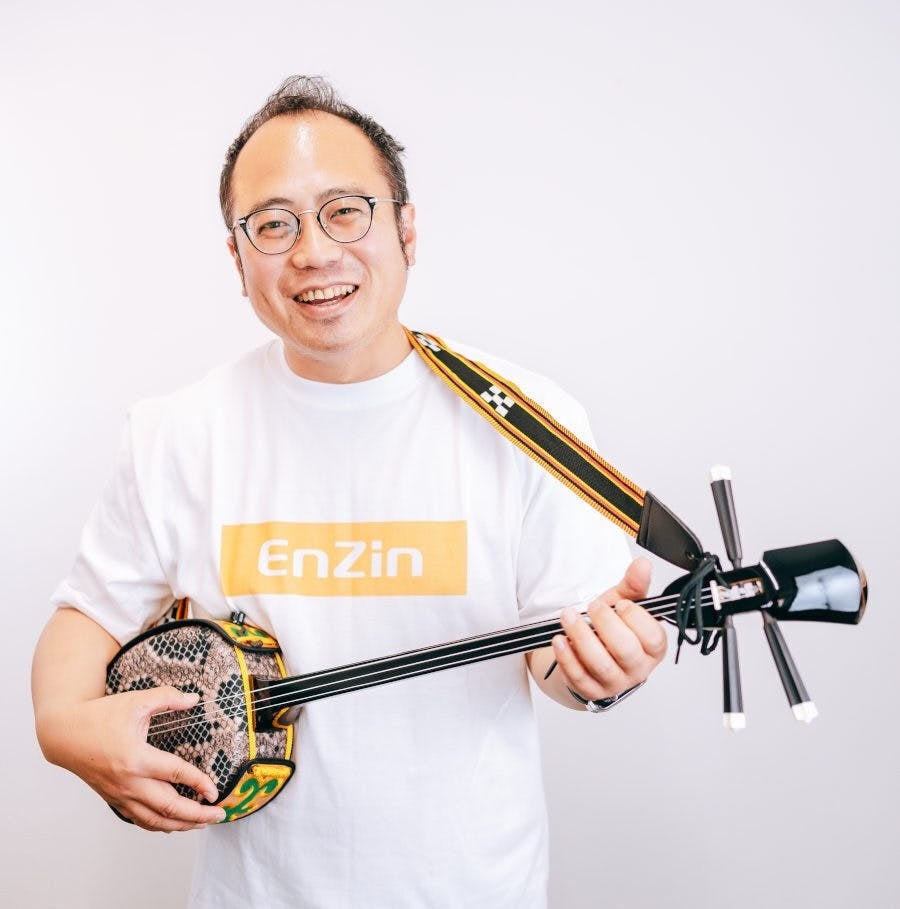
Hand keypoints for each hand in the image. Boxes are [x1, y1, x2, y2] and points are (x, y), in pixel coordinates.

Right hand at [43, 686, 225, 831]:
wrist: (64, 735)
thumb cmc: (100, 716)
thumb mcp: (136, 700)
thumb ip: (168, 697)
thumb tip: (195, 699)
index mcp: (136, 758)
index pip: (176, 774)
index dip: (199, 783)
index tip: (216, 791)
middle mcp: (129, 782)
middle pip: (169, 807)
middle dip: (197, 814)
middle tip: (219, 815)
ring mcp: (120, 794)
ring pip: (154, 819)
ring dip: (180, 825)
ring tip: (202, 823)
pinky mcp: (114, 799)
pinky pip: (139, 819)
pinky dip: (159, 825)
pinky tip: (173, 824)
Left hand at [552, 557, 666, 703]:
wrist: (590, 654)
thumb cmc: (611, 629)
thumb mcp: (622, 604)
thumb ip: (633, 586)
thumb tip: (642, 565)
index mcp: (652, 648)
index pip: (653, 637)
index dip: (636, 618)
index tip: (620, 604)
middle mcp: (637, 668)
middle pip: (626, 650)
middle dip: (605, 623)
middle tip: (593, 607)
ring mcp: (614, 682)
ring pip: (600, 664)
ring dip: (581, 636)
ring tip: (568, 616)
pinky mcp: (591, 690)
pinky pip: (578, 676)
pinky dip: (566, 656)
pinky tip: (560, 639)